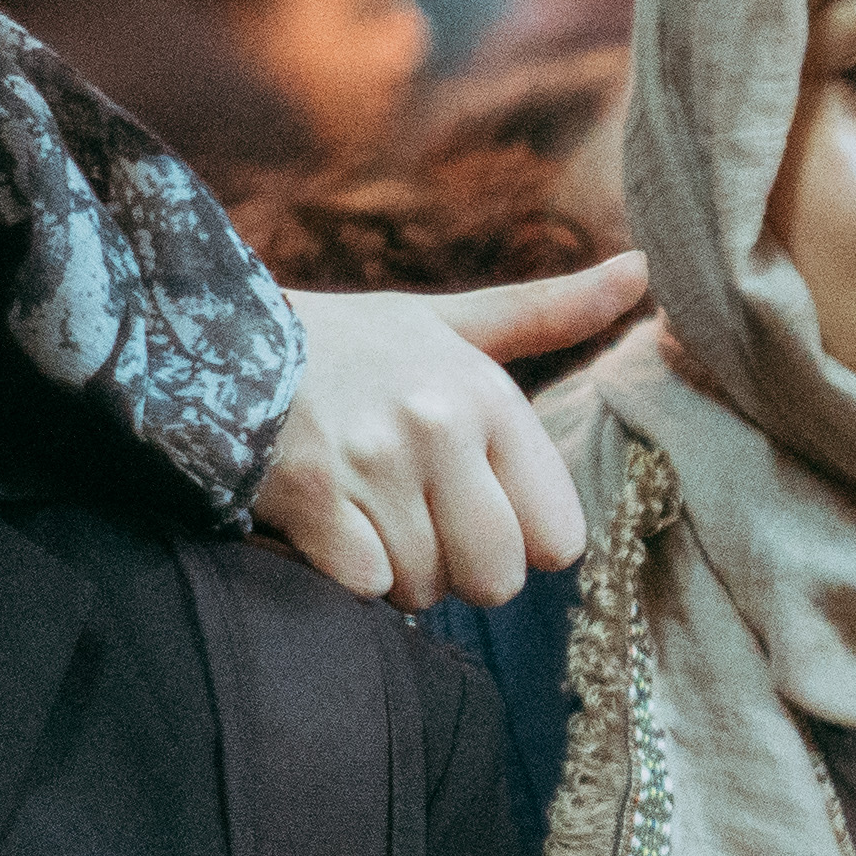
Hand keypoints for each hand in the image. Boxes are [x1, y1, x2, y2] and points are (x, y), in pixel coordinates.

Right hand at [253, 259, 647, 605]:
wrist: (212, 337)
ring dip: (394, 572)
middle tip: (415, 522)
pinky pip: (363, 587)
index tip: (476, 511)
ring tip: (362, 511)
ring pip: (423, 588)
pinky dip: (344, 574)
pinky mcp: (312, 497)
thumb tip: (644, 267)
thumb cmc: (347, 345)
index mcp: (488, 395)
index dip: (517, 542)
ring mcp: (375, 463)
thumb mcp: (451, 324)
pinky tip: (325, 525)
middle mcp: (441, 426)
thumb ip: (549, 312)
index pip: (558, 538)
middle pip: (495, 578)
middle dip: (458, 571)